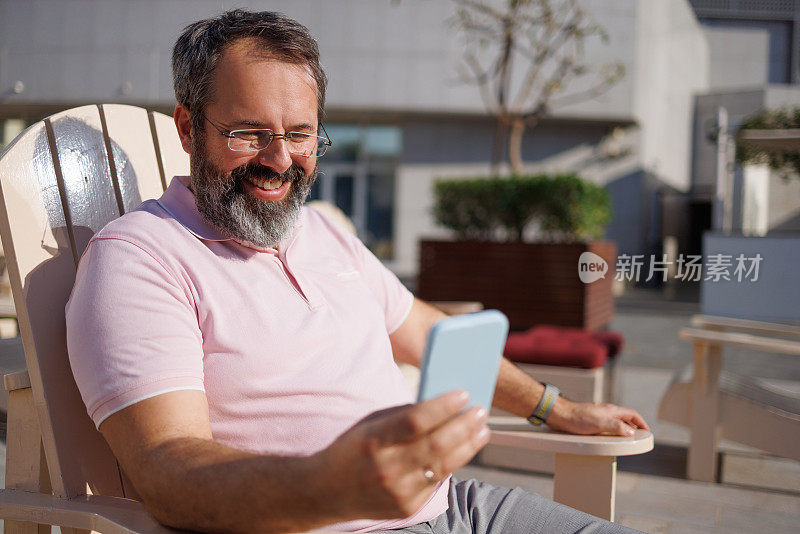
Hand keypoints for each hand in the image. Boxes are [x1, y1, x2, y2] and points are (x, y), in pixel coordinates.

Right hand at [317, 391, 489, 520]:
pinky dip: (453, 464)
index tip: (463, 394)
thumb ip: (402, 416)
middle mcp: (387, 468)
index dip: (443, 407)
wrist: (325, 492)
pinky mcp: (406, 508)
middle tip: (481, 411)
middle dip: (464, 425)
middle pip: (436, 444)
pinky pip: (436, 483)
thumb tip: (442, 404)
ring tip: (483, 430)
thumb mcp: (370, 425)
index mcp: (374, 440)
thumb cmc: (353, 448)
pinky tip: (464, 450)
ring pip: (444, 466)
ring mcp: (398, 492)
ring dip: (468, 445)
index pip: (415, 421)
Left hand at [546, 397, 649, 436]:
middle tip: (638, 437)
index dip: (641, 423)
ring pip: (615, 422)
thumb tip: (631, 431)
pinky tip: (608, 439)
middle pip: (625, 418)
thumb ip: (616, 426)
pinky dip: (611, 432)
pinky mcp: (590, 420)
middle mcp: (606, 411)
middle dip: (634, 427)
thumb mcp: (599, 423)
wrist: (559, 414)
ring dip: (622, 430)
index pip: (632, 414)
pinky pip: (606, 426)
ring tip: (625, 440)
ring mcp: (598, 415)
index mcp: (611, 410)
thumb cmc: (577, 417)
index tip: (647, 431)